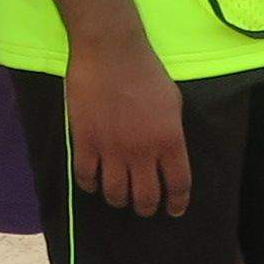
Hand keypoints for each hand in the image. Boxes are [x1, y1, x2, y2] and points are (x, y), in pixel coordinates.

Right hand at [65, 35, 189, 217]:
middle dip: (146, 207)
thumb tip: (165, 153)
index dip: (176, 203)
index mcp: (170, 141)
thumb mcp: (173, 104)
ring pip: (115, 193)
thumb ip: (171, 133)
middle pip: (146, 197)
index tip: (173, 211)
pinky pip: (86, 176)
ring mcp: (111, 149)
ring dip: (118, 200)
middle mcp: (142, 152)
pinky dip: (90, 185)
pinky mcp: (85, 142)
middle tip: (143, 206)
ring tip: (118, 196)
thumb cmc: (146, 72)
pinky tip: (92, 183)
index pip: (178, 186)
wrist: (110, 52)